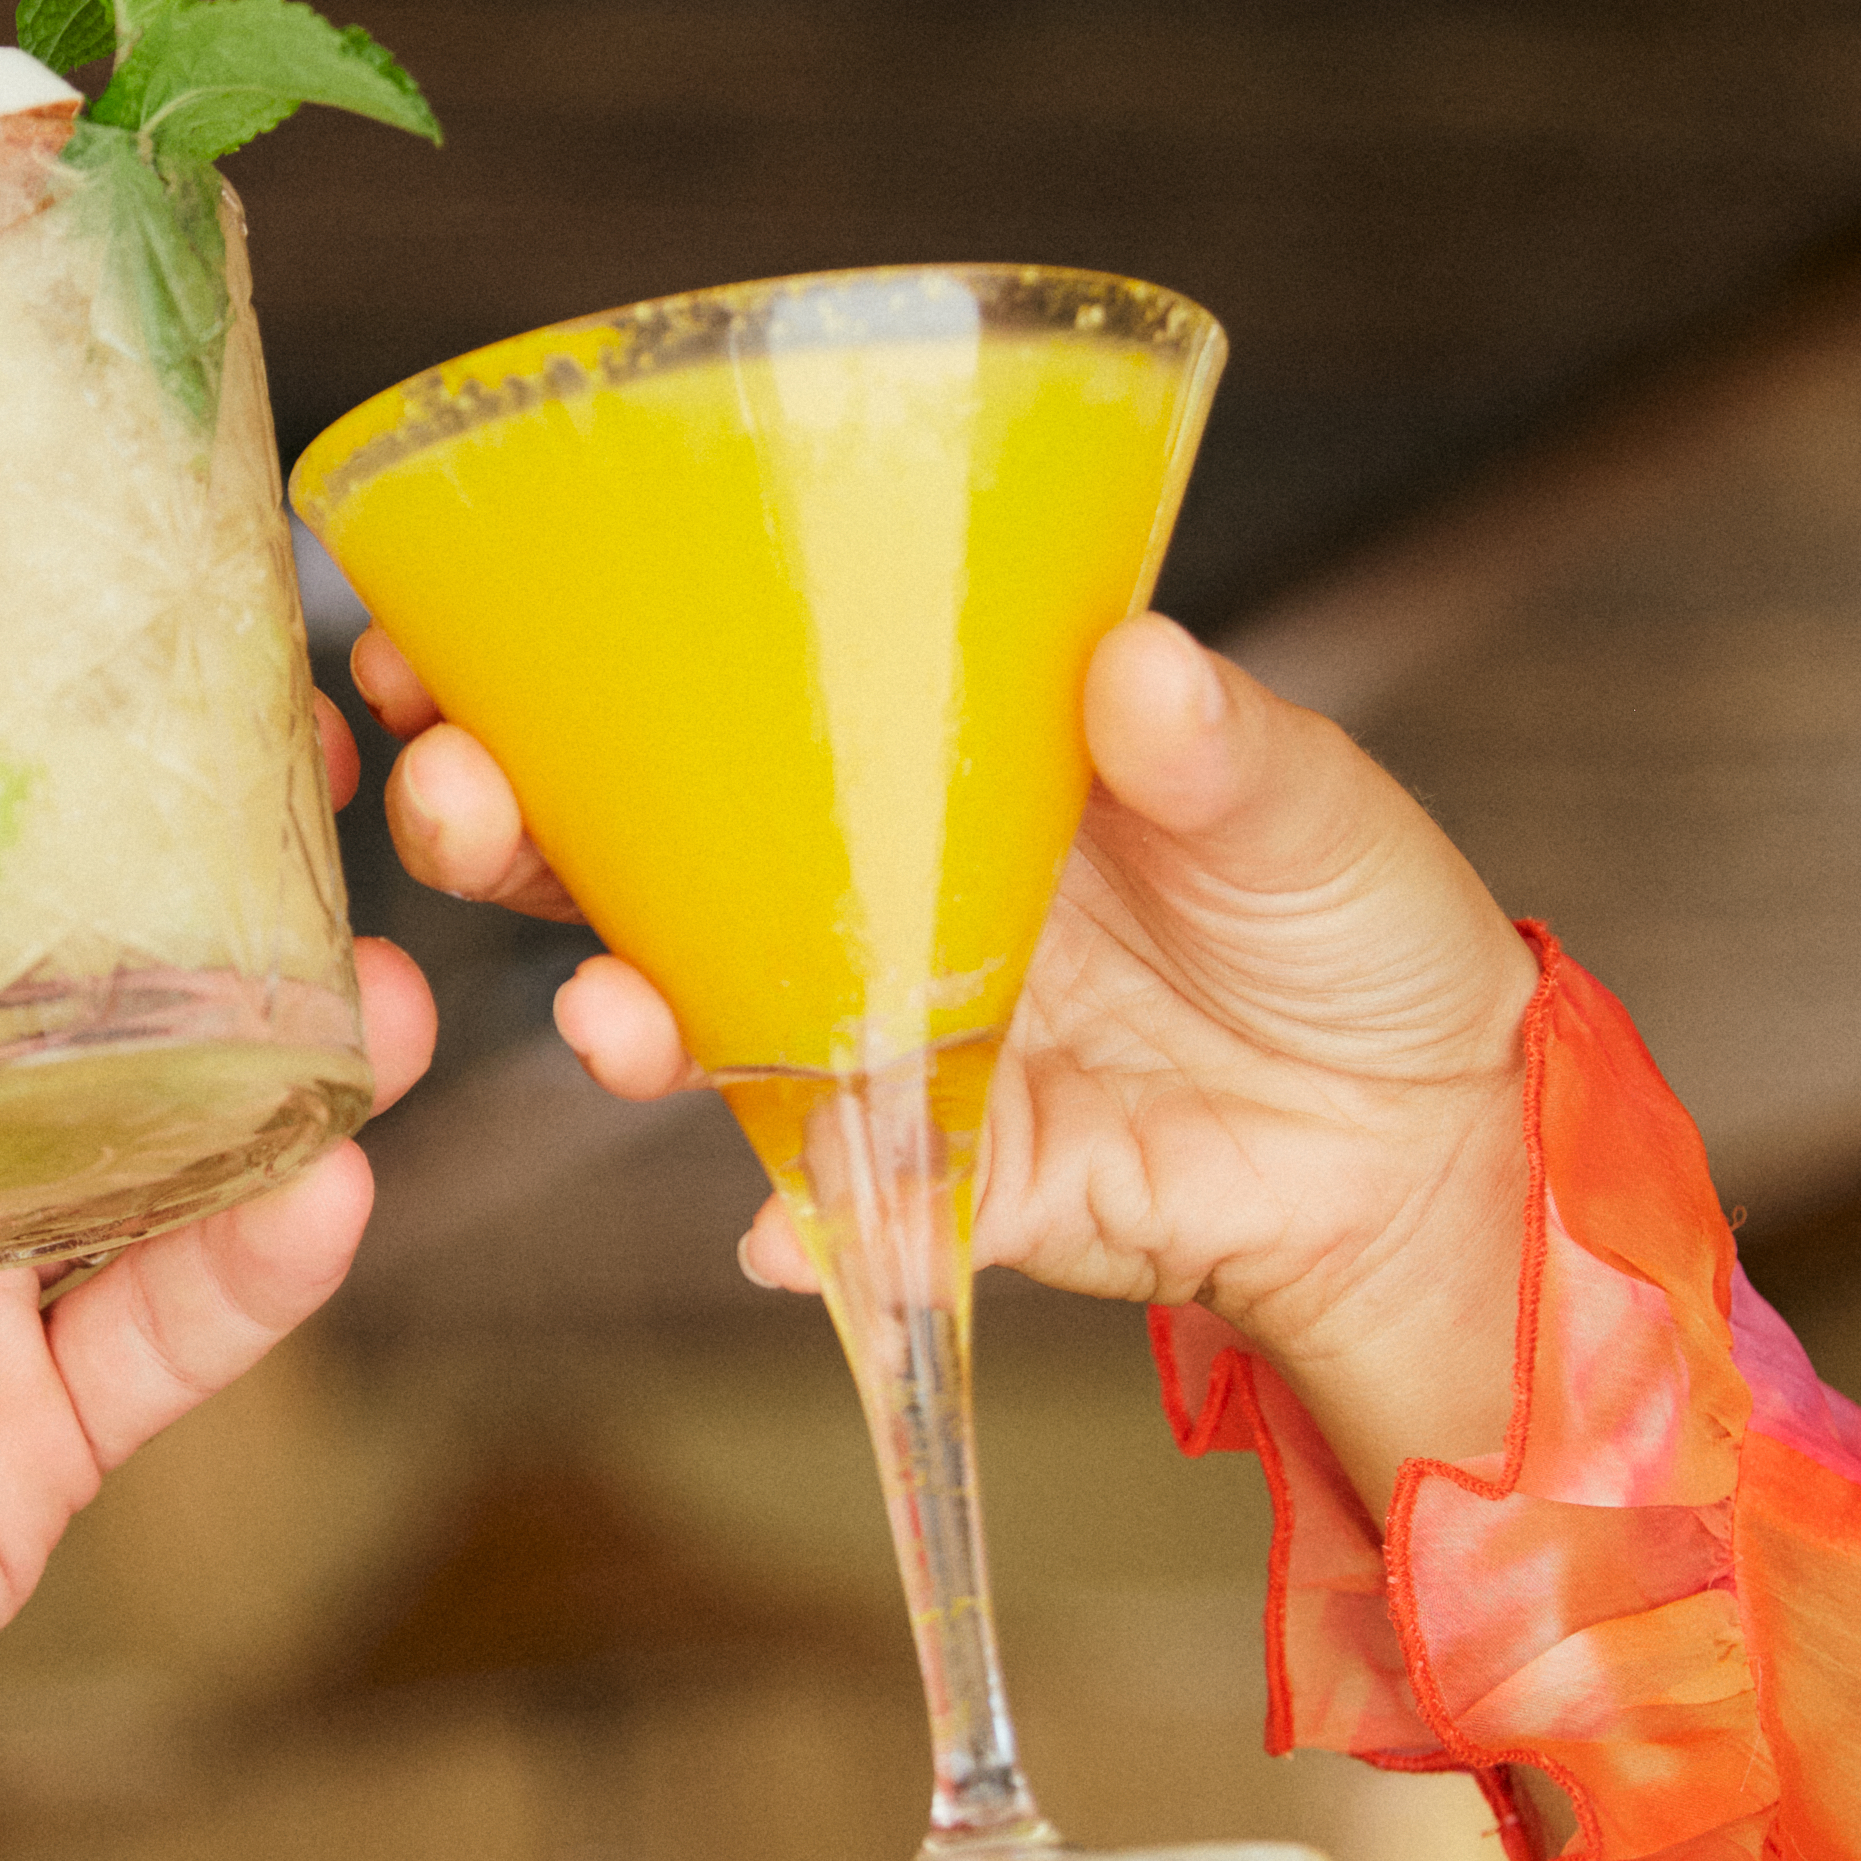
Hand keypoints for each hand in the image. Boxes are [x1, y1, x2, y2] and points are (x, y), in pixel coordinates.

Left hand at [0, 662, 432, 1860]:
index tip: (97, 606)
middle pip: (48, 965)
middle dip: (185, 869)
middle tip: (307, 764)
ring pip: (152, 1137)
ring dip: (273, 1055)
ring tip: (377, 971)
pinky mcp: (17, 1449)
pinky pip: (172, 1333)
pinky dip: (260, 1259)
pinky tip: (333, 1175)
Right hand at [358, 607, 1530, 1502]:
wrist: (1435, 1142)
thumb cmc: (1357, 924)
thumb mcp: (1301, 797)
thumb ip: (1214, 744)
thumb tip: (1138, 665)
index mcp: (915, 759)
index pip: (693, 693)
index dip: (539, 661)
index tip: (425, 629)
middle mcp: (862, 897)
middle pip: (627, 856)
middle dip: (504, 825)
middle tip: (449, 796)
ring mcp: (886, 1043)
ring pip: (696, 1026)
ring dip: (614, 1019)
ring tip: (602, 1019)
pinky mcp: (946, 1181)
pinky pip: (838, 1210)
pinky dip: (803, 1228)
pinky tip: (783, 1231)